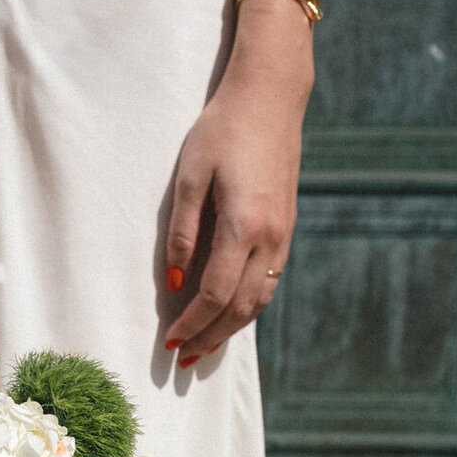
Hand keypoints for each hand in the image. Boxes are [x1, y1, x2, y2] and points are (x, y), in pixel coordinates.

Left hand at [163, 60, 306, 368]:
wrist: (270, 97)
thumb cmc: (222, 131)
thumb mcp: (189, 176)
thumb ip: (181, 234)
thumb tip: (173, 282)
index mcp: (244, 225)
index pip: (215, 293)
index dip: (192, 322)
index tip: (170, 339)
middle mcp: (270, 237)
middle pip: (240, 307)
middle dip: (211, 337)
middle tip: (184, 358)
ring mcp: (283, 235)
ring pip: (259, 299)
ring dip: (231, 329)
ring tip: (204, 347)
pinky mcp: (287, 229)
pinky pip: (269, 281)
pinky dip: (248, 307)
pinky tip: (229, 316)